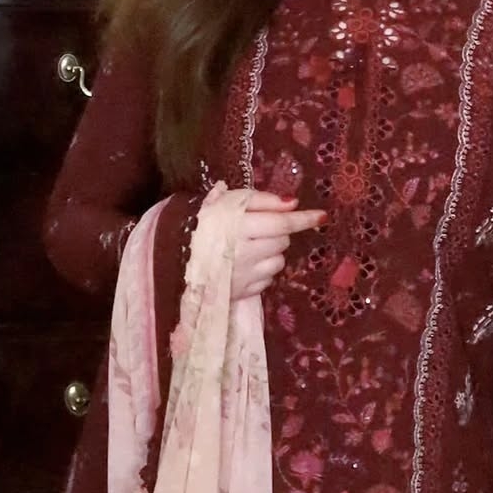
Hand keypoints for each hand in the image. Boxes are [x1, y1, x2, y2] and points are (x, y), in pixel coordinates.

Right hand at [187, 180, 326, 301]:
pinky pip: (267, 279)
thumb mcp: (224, 202)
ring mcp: (244, 275)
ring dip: (271, 252)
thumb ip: (260, 200)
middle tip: (257, 228)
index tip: (322, 216)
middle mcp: (245, 252)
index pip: (282, 223)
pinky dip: (262, 270)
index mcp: (239, 225)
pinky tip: (243, 264)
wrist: (170, 259)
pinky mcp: (243, 292)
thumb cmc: (198, 223)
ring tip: (248, 246)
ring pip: (278, 261)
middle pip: (282, 240)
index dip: (304, 219)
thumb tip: (293, 203)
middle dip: (277, 232)